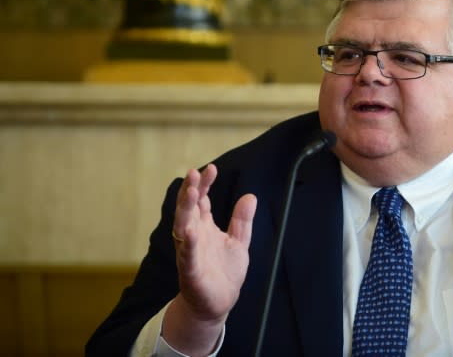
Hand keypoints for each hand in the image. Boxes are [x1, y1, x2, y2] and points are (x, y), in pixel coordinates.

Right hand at [163, 164, 256, 354]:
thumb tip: (250, 196)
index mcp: (204, 227)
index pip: (202, 201)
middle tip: (194, 173)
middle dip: (190, 191)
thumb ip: (242, 220)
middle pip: (189, 209)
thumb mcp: (239, 241)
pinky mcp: (191, 271)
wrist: (218, 304)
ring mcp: (190, 253)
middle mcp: (193, 236)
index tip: (211, 169)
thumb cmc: (225, 271)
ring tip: (191, 192)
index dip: (205, 185)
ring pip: (183, 227)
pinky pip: (188, 255)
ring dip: (186, 209)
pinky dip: (188, 243)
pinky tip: (190, 230)